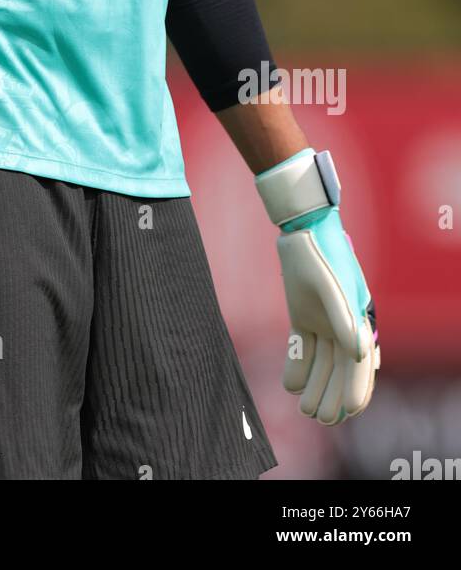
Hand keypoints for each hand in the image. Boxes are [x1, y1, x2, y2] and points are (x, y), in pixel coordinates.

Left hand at [276, 207, 379, 423]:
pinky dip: (298, 365)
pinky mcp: (303, 317)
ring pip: (321, 362)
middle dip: (333, 394)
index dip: (356, 387)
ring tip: (306, 410)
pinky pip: (302, 348)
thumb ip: (344, 318)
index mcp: (358, 319)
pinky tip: (290, 385)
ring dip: (316, 385)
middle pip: (340, 367)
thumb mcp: (331, 286)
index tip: (349, 411)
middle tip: (322, 419)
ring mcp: (323, 321)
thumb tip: (359, 352)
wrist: (301, 230)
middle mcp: (344, 324)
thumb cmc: (321, 255)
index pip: (359, 362)